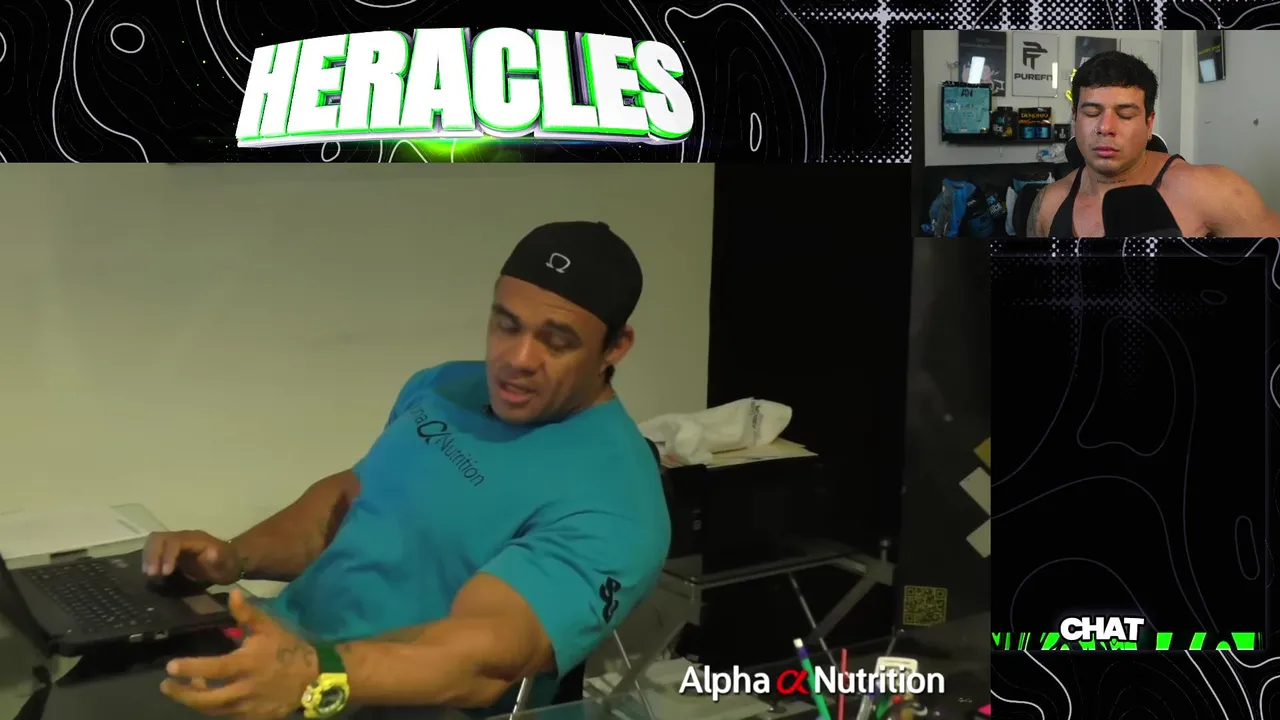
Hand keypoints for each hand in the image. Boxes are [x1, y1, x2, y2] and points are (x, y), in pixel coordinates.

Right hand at [142, 530, 240, 584]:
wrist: (230, 562)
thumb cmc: (228, 564)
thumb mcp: (227, 564)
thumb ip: (218, 559)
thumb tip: (210, 554)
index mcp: (196, 539)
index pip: (175, 541)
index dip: (168, 555)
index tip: (165, 572)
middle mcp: (184, 537)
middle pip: (160, 538)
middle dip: (153, 555)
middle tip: (151, 574)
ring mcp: (177, 542)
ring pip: (155, 542)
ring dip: (149, 557)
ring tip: (150, 574)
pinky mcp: (172, 550)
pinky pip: (156, 549)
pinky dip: (150, 559)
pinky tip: (151, 573)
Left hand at [161, 590, 317, 719]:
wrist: (315, 677)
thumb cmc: (289, 648)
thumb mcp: (270, 628)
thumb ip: (248, 613)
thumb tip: (232, 593)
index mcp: (248, 664)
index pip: (214, 669)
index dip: (191, 668)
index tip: (171, 666)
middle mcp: (246, 689)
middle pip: (207, 699)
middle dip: (183, 694)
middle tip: (166, 686)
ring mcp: (250, 707)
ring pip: (215, 710)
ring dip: (196, 701)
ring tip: (187, 689)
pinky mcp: (255, 718)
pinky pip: (229, 716)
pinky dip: (216, 708)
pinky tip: (209, 700)